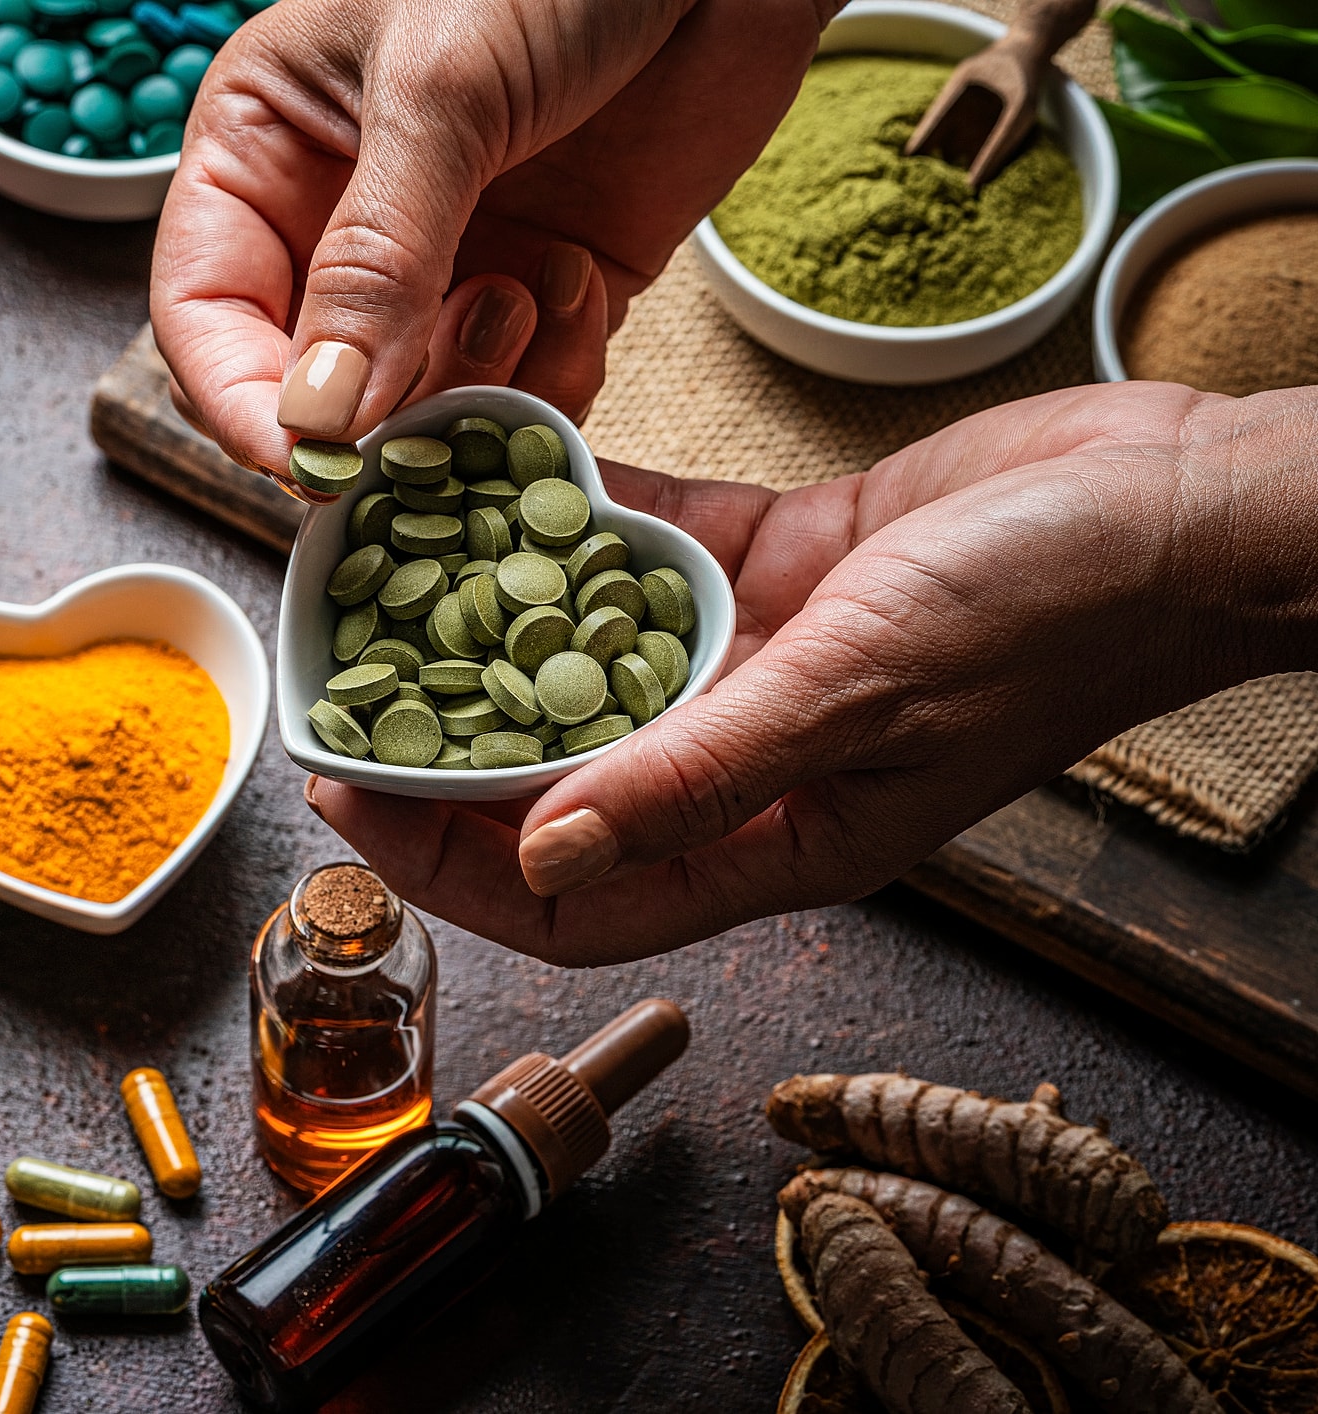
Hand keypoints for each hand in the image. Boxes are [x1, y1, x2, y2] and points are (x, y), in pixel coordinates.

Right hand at [149, 0, 830, 484]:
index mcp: (265, 148)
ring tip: (519, 295)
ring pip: (415, 405)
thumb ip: (372, 265)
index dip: (238, 400)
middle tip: (422, 424)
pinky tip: (580, 282)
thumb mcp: (437, 94)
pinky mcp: (546, 288)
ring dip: (469, 388)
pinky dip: (553, 374)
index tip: (301, 462)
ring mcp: (445, 262)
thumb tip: (313, 422)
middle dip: (363, 418)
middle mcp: (340, 220)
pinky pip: (523, 389)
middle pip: (302, 384)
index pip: (204, 311)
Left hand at [308, 382, 1317, 964]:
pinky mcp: (785, 571)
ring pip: (595, 659)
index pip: (570, 897)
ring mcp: (763, 664)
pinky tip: (508, 473)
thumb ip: (693, 777)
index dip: (449, 866)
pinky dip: (585, 520)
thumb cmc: (1047, 619)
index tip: (350, 796)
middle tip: (348, 675)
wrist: (1175, 501)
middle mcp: (749, 763)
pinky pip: (655, 553)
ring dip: (501, 620)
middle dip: (448, 741)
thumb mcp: (853, 698)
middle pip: (560, 779)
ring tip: (397, 570)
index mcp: (771, 839)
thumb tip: (539, 856)